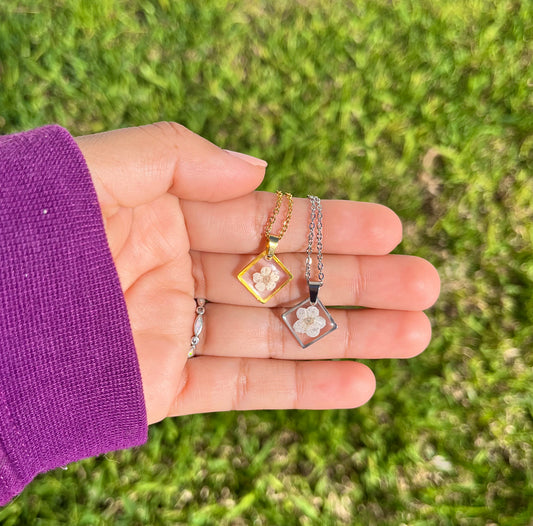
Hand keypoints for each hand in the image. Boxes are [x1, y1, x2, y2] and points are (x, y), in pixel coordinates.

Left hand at [75, 122, 439, 424]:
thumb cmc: (21, 230)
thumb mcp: (97, 166)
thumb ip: (177, 155)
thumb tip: (259, 169)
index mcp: (170, 213)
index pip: (269, 217)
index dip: (330, 223)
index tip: (391, 226)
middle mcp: (182, 270)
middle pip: (288, 276)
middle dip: (358, 280)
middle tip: (428, 283)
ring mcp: (177, 328)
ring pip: (280, 333)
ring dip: (349, 335)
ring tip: (417, 332)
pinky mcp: (165, 384)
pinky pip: (244, 385)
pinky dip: (302, 385)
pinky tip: (360, 383)